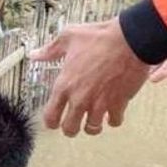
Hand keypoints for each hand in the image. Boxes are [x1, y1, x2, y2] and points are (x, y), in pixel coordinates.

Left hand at [34, 18, 148, 136]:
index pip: (50, 116)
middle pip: (70, 129)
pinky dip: (113, 119)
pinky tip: (112, 112)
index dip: (51, 122)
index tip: (54, 121)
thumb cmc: (101, 37)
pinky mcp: (118, 103)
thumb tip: (35, 55)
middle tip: (74, 123)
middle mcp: (80, 98)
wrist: (130, 39)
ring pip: (92, 129)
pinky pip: (114, 122)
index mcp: (65, 85)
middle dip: (71, 128)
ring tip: (94, 120)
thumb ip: (50, 50)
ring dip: (92, 126)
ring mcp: (100, 103)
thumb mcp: (68, 38)